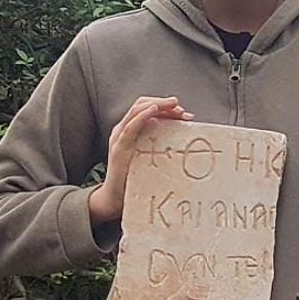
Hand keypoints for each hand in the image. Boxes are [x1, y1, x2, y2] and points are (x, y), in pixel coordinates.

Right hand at [89, 96, 193, 224]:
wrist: (116, 197)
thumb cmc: (135, 178)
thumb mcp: (148, 156)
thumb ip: (159, 143)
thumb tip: (181, 135)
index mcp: (129, 130)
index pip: (146, 109)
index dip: (163, 106)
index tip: (183, 112)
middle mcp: (122, 129)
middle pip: (141, 105)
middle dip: (162, 102)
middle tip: (179, 106)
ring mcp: (119, 137)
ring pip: (137, 110)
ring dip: (156, 105)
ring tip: (172, 104)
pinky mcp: (119, 147)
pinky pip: (131, 126)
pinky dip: (142, 115)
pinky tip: (153, 110)